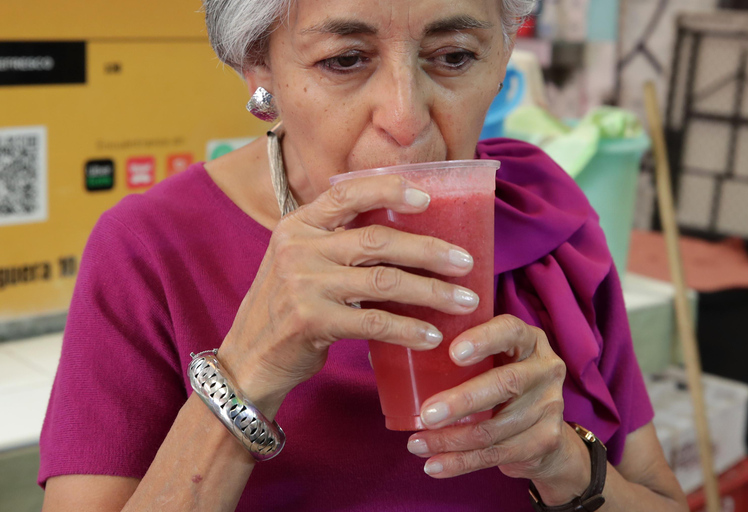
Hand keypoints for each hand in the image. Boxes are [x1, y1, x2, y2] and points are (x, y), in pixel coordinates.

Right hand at [217, 175, 479, 416]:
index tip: (429, 197)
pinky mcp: (311, 320)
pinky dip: (408, 328)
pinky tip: (431, 336)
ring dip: (431, 291)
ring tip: (465, 301)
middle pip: (378, 240)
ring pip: (383, 280)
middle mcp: (298, 247)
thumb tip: (406, 235)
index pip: (347, 194)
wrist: (248, 357)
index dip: (390, 190)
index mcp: (298, 224)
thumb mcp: (300, 261)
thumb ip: (336, 242)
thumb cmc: (287, 307)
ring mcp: (302, 283)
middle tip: (466, 262)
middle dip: (429, 250)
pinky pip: (373, 321)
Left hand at [406, 315, 590, 503]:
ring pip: (496, 427)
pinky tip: (434, 465)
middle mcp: (545, 368)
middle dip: (463, 400)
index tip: (452, 351)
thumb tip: (380, 351)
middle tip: (427, 413)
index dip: (484, 339)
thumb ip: (444, 352)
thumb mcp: (484, 360)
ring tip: (417, 444)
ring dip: (452, 439)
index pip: (510, 330)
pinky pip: (497, 454)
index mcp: (527, 340)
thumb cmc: (497, 381)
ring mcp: (550, 406)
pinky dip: (461, 462)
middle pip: (507, 383)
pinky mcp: (545, 439)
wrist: (544, 432)